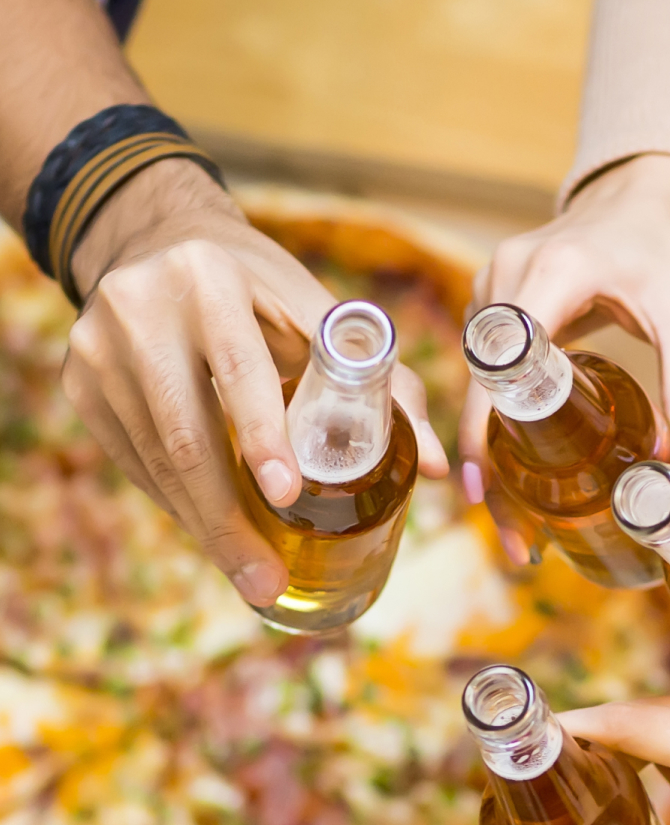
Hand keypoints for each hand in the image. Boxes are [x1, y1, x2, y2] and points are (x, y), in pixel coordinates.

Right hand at [63, 161, 448, 606]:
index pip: (236, 369)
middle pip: (186, 435)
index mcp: (209, 277)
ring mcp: (98, 348)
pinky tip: (214, 533)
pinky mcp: (78, 384)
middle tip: (267, 582)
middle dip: (230, 520)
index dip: (262, 436)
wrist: (157, 243)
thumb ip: (380, 384)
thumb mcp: (313, 312)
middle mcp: (140, 306)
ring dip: (206, 528)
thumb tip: (436, 470)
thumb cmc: (259, 291)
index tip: (287, 496)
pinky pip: (135, 465)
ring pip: (157, 461)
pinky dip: (179, 507)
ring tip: (252, 577)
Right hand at [458, 154, 669, 549]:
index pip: (501, 363)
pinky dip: (496, 416)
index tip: (485, 491)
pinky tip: (514, 465)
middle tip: (510, 529)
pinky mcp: (493, 301)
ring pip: (475, 381)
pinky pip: (484, 368)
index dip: (485, 432)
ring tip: (513, 514)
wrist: (645, 191)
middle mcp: (505, 276)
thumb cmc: (667, 245)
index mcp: (550, 273)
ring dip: (488, 444)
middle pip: (478, 384)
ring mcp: (491, 286)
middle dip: (486, 460)